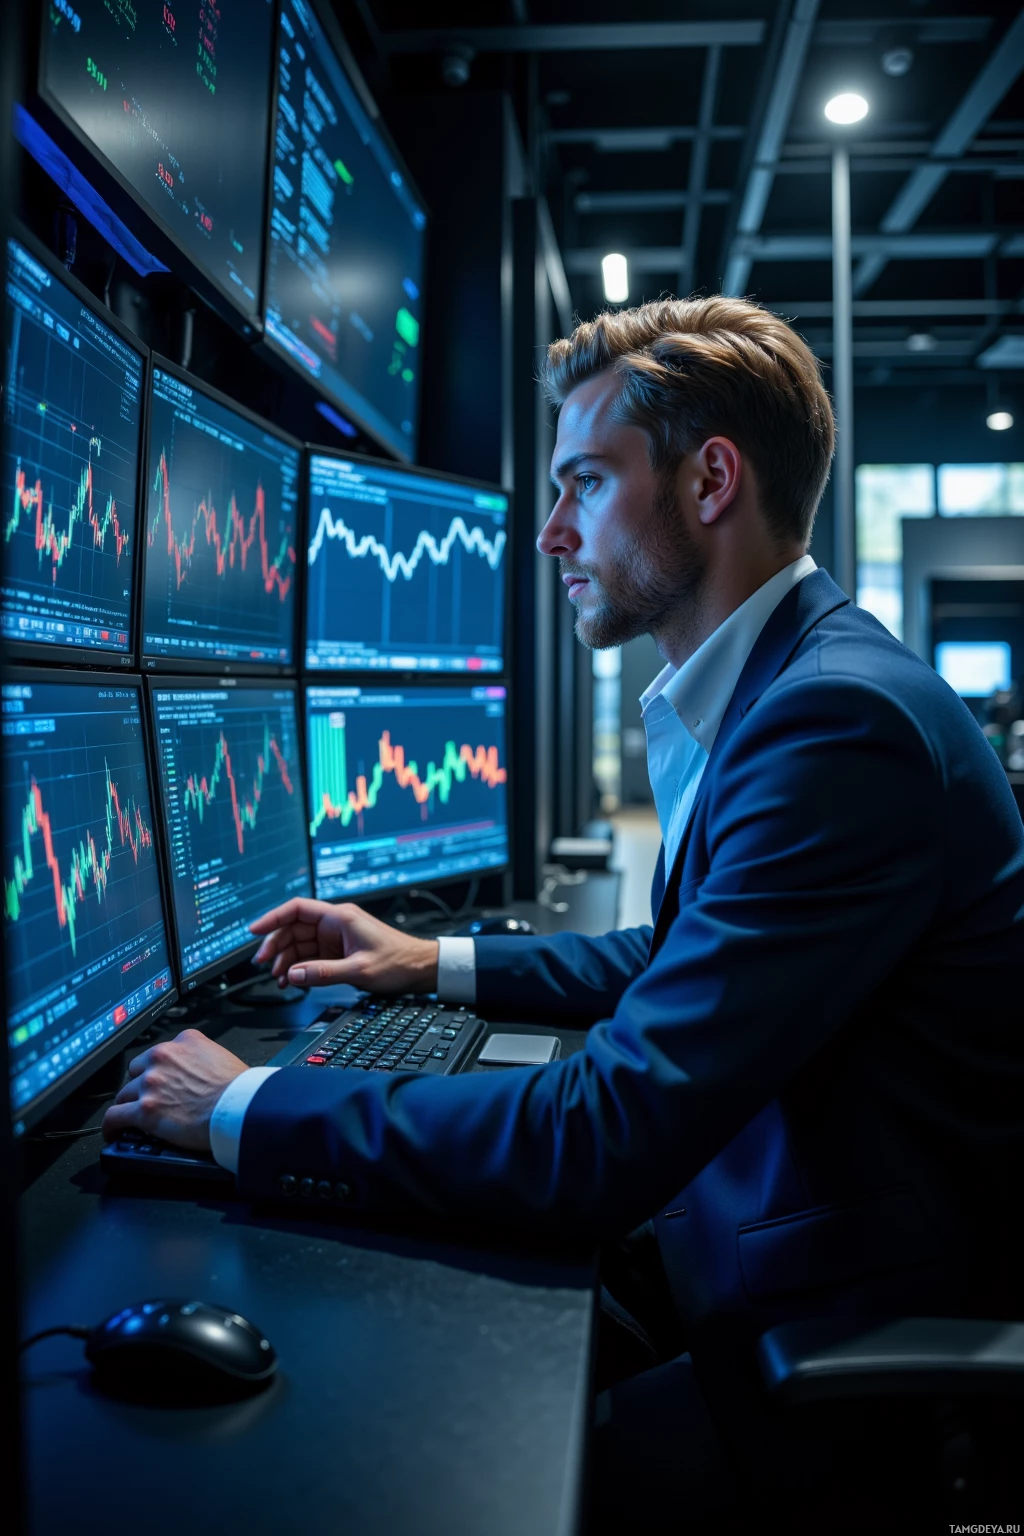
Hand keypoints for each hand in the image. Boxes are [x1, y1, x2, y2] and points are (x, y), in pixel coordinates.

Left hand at [102, 1029, 247, 1150]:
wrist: (238, 1107)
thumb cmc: (238, 1089)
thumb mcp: (221, 1056)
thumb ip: (201, 1058)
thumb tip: (198, 1072)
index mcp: (184, 1042)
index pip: (159, 1053)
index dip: (158, 1069)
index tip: (159, 1078)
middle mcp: (163, 1058)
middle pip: (137, 1071)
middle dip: (142, 1085)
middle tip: (151, 1099)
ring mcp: (151, 1083)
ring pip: (125, 1093)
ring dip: (130, 1105)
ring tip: (131, 1117)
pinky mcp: (144, 1110)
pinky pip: (115, 1116)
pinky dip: (111, 1125)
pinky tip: (114, 1131)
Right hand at [249, 898, 438, 993]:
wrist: (420, 969)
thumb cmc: (398, 962)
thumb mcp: (359, 970)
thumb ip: (323, 972)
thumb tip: (293, 975)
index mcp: (339, 918)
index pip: (297, 909)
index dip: (272, 917)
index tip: (254, 930)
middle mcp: (335, 924)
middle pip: (294, 929)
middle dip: (276, 946)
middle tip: (264, 965)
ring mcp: (335, 938)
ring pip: (300, 945)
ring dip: (287, 961)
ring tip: (279, 980)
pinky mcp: (338, 952)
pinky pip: (311, 957)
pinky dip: (299, 969)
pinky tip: (293, 982)